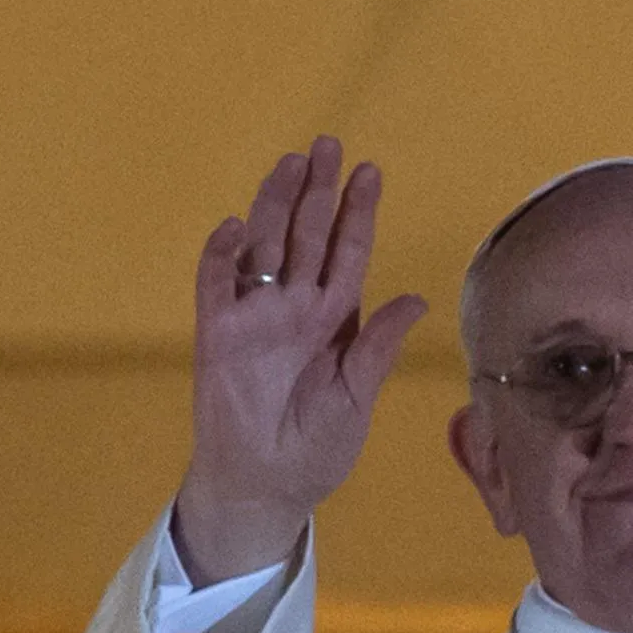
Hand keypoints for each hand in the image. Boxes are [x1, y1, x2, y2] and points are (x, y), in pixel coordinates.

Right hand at [174, 136, 427, 584]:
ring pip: (264, 246)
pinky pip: (216, 285)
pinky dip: (223, 256)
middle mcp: (294, 308)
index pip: (347, 254)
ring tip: (290, 164)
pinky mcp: (218, 335)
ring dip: (274, 205)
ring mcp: (254, 317)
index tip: (369, 172)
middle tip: (327, 145)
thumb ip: (378, 348)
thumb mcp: (358, 399)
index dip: (357, 214)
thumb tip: (416, 300)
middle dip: (316, 191)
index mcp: (334, 321)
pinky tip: (238, 227)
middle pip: (305, 236)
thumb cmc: (316, 450)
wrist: (266, 487)